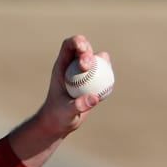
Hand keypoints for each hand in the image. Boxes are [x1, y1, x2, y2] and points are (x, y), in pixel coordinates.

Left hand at [9, 34, 109, 166]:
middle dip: (88, 53)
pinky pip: (103, 72)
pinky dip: (107, 75)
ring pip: (96, 59)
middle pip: (84, 49)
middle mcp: (73, 66)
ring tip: (100, 75)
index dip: (78, 42)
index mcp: (62, 66)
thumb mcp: (66, 112)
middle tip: (87, 66)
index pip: (69, 46)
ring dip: (101, 62)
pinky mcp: (92, 81)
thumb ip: (78, 105)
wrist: (59, 123)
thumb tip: (94, 98)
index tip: (83, 52)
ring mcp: (84, 73)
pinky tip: (109, 84)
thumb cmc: (57, 117)